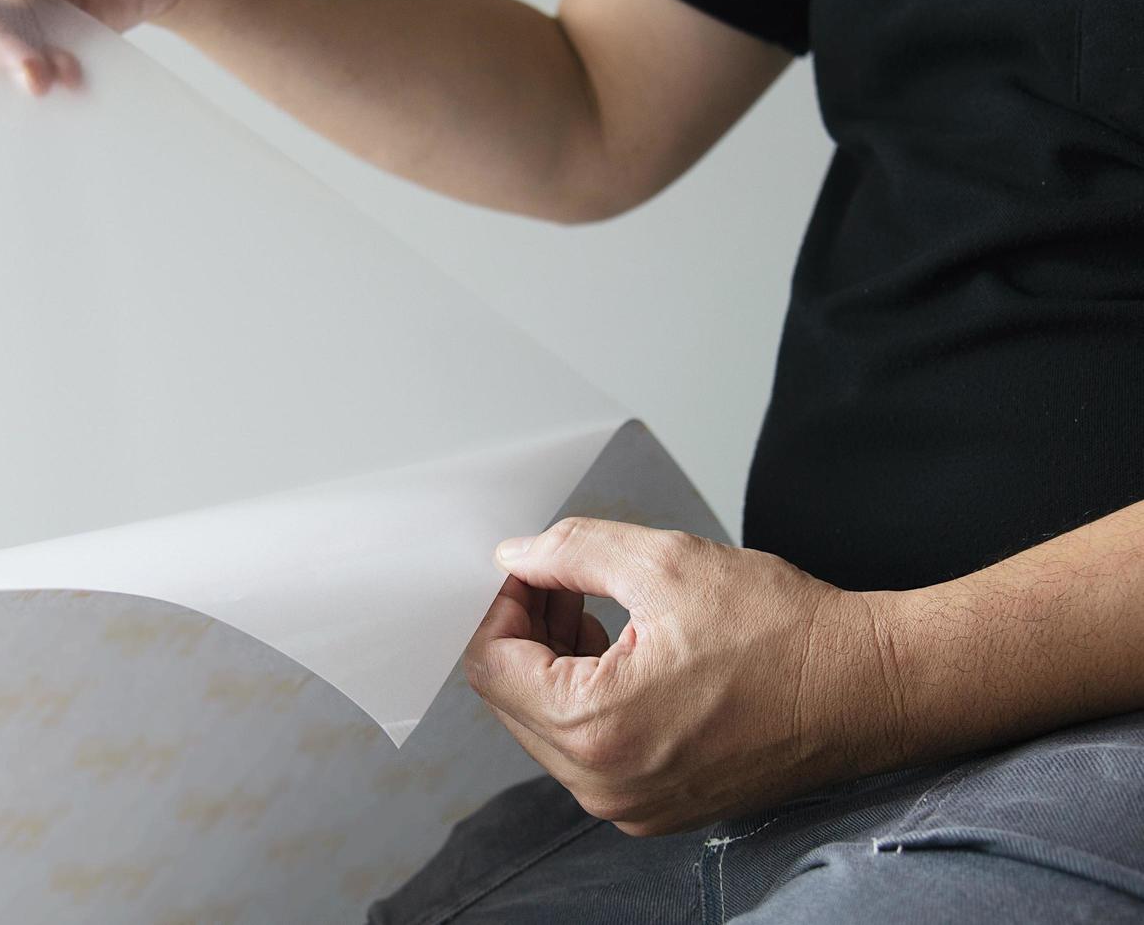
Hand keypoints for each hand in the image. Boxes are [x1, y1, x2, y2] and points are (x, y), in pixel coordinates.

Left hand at [465, 518, 902, 835]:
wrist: (869, 688)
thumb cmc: (786, 632)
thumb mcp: (666, 564)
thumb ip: (573, 554)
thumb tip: (517, 556)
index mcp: (598, 729)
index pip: (491, 666)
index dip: (500, 605)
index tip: (529, 569)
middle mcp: (606, 785)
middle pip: (512, 699)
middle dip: (526, 631)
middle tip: (560, 578)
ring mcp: (632, 804)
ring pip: (548, 725)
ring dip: (555, 662)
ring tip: (593, 605)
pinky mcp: (657, 806)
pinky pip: (590, 749)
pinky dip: (588, 696)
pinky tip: (622, 650)